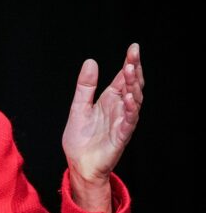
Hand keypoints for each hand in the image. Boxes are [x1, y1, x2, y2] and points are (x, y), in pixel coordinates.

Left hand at [61, 43, 143, 211]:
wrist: (78, 164)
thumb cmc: (80, 138)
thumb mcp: (78, 106)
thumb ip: (85, 86)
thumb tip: (91, 61)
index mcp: (109, 101)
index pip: (122, 79)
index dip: (129, 63)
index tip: (133, 48)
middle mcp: (119, 109)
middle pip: (131, 86)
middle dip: (134, 70)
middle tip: (134, 54)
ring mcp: (122, 122)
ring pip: (134, 101)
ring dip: (133, 86)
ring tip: (130, 70)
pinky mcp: (121, 137)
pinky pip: (128, 122)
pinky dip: (129, 109)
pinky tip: (128, 97)